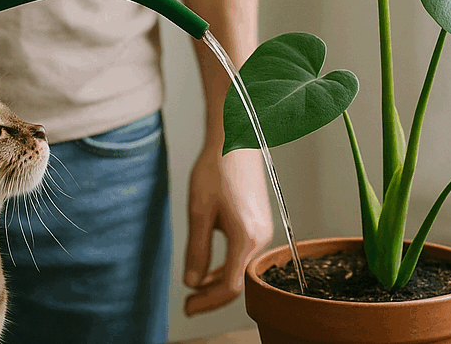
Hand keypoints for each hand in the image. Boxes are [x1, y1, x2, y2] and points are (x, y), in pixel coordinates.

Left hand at [183, 141, 272, 315]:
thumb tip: (193, 283)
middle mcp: (261, 238)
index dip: (207, 302)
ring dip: (219, 281)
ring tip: (195, 287)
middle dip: (212, 295)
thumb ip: (197, 251)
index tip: (187, 307)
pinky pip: (245, 255)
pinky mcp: (260, 224)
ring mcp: (263, 231)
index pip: (229, 287)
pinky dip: (227, 266)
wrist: (236, 142)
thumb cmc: (217, 170)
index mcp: (246, 237)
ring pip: (241, 268)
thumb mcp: (199, 213)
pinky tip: (210, 268)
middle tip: (188, 303)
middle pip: (238, 281)